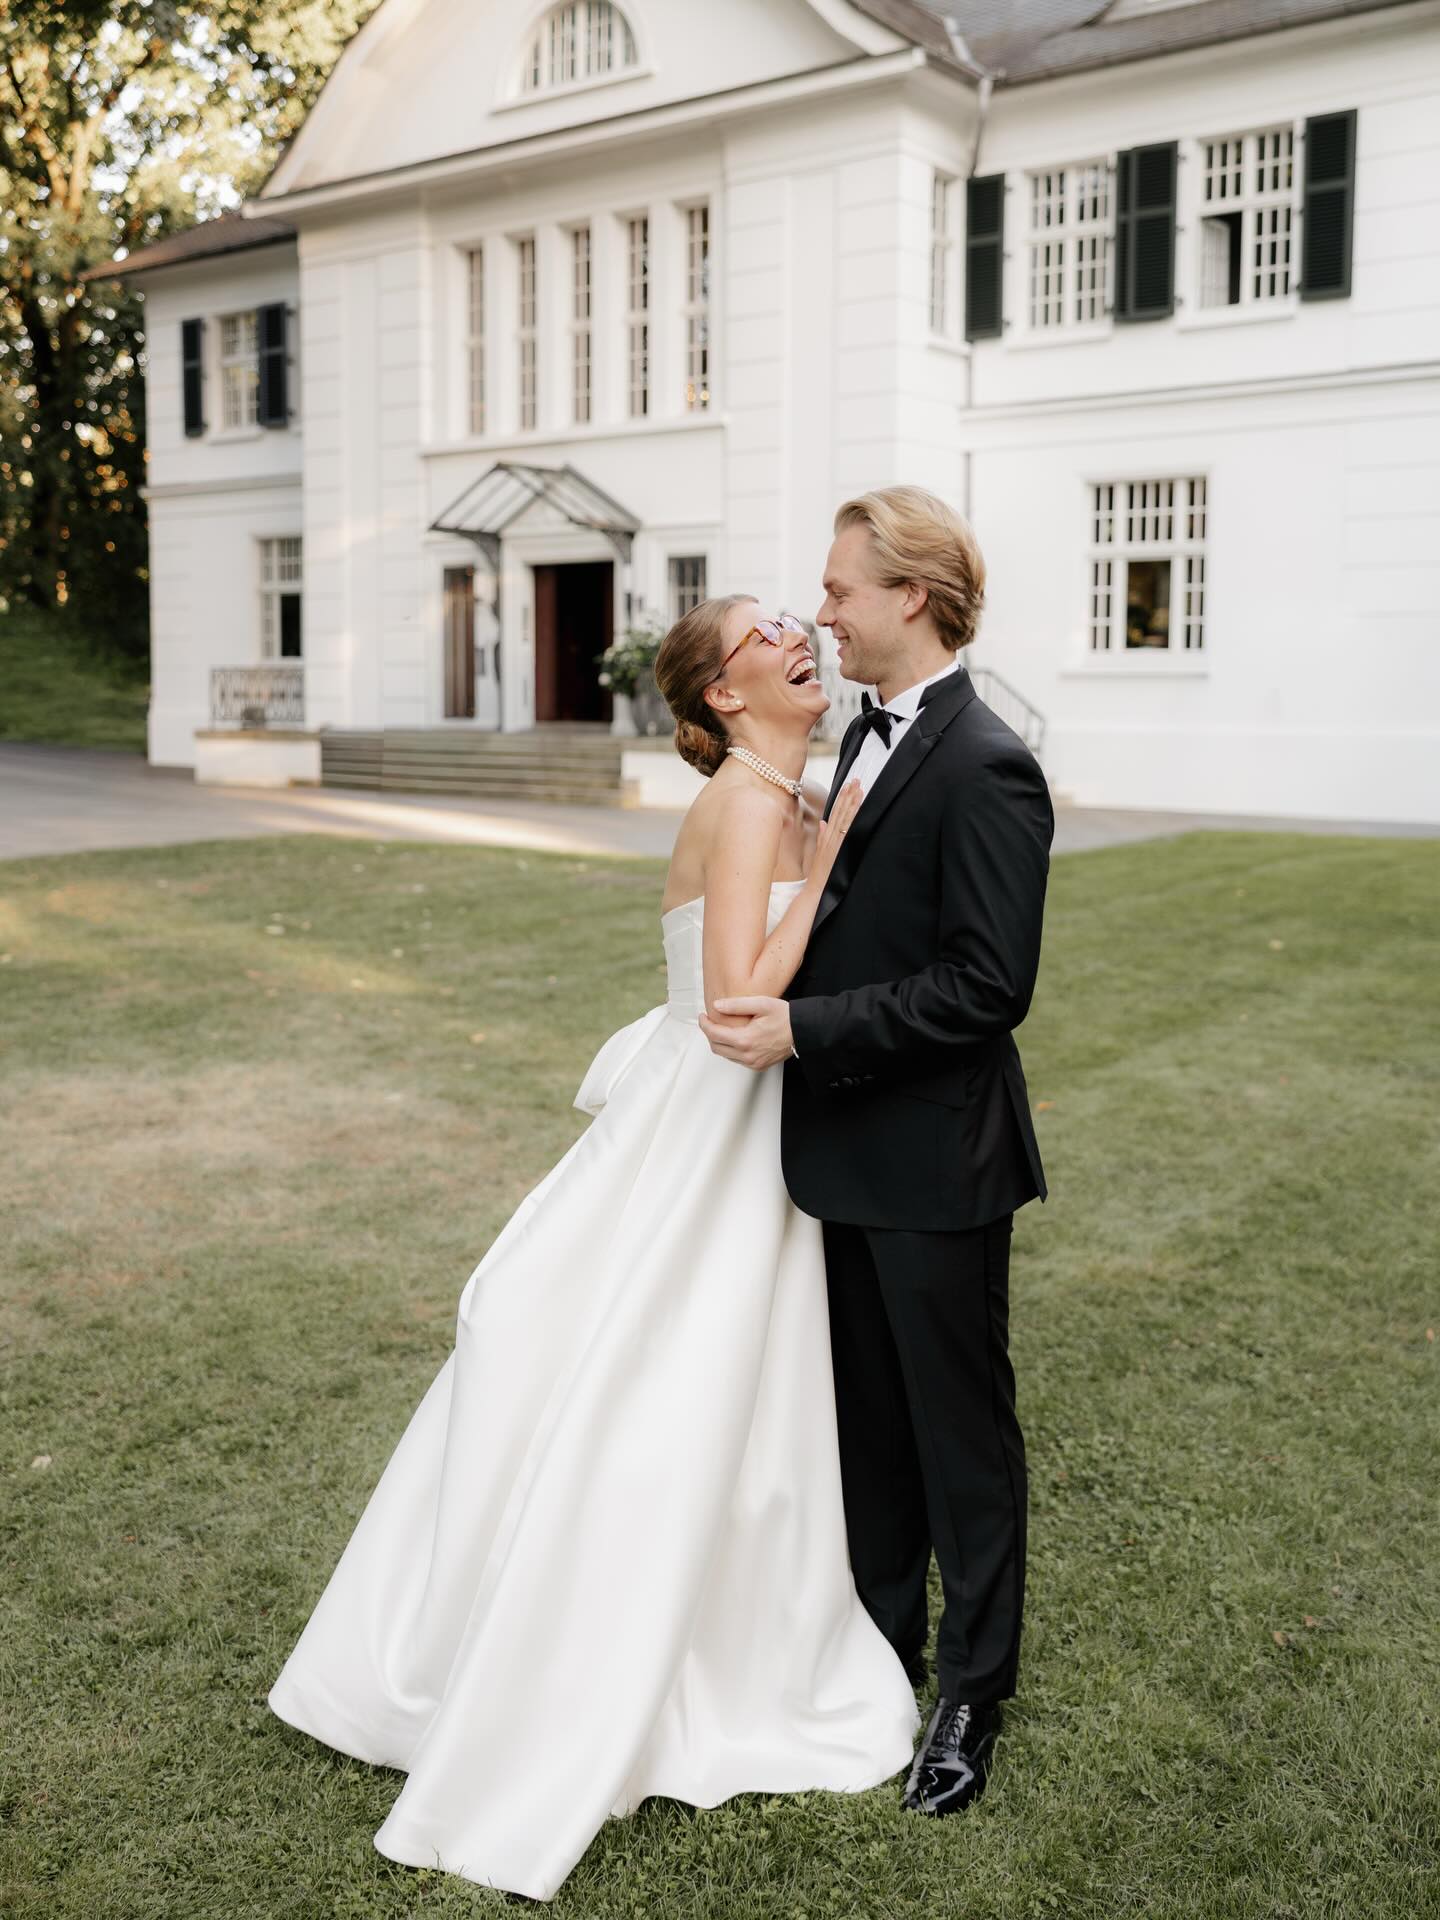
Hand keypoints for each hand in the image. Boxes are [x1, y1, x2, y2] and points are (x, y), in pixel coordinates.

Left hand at [699, 996, 793, 1071]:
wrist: (804, 1031)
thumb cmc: (786, 1017)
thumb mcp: (761, 1004)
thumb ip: (736, 1005)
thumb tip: (717, 1006)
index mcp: (745, 1040)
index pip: (714, 1034)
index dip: (704, 1024)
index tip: (703, 1016)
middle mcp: (747, 1055)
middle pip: (716, 1047)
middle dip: (709, 1033)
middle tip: (709, 1021)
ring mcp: (753, 1063)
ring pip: (725, 1055)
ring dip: (719, 1042)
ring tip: (721, 1028)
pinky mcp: (758, 1065)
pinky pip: (737, 1059)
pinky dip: (731, 1049)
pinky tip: (735, 1038)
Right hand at [809, 778, 863, 894]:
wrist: (815, 888)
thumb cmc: (819, 873)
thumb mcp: (820, 851)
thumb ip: (822, 836)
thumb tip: (824, 823)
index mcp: (826, 836)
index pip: (835, 812)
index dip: (841, 798)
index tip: (848, 785)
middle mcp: (829, 836)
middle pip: (840, 811)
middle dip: (848, 795)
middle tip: (856, 779)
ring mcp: (834, 841)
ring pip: (844, 817)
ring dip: (852, 802)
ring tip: (859, 788)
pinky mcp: (839, 848)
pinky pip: (846, 830)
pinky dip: (852, 818)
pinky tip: (858, 808)